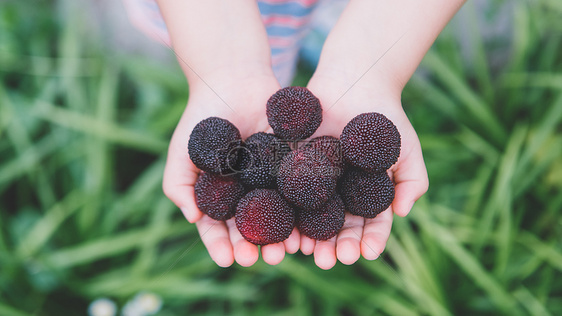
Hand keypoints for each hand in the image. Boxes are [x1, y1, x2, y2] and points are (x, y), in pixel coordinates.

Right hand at [163, 70, 300, 266]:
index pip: (220, 228)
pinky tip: (306, 221)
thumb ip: (179, 186)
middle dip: (254, 246)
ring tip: (285, 249)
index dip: (222, 245)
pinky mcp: (294, 164)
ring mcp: (272, 180)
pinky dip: (303, 208)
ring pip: (278, 215)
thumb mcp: (182, 153)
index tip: (227, 260)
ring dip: (282, 235)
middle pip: (251, 228)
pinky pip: (300, 189)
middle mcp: (248, 193)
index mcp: (221, 196)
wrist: (232, 81)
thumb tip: (193, 220)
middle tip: (259, 260)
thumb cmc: (202, 118)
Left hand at [302, 69, 428, 268]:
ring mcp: (315, 181)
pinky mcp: (292, 166)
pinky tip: (283, 222)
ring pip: (310, 216)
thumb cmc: (386, 115)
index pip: (369, 225)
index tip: (366, 254)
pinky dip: (285, 209)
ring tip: (305, 252)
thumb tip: (403, 212)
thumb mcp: (407, 148)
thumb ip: (412, 180)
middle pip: (337, 227)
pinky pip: (287, 191)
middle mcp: (340, 194)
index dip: (369, 241)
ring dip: (307, 237)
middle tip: (329, 261)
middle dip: (335, 247)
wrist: (355, 81)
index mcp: (366, 195)